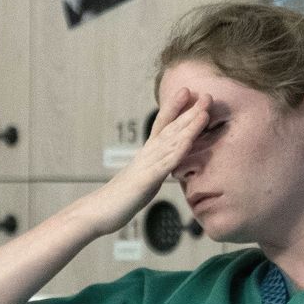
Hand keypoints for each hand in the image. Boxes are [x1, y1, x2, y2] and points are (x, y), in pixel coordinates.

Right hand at [89, 88, 212, 235]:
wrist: (97, 212)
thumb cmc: (118, 200)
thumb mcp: (140, 180)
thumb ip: (152, 171)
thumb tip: (162, 167)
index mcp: (145, 154)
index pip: (161, 126)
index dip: (174, 108)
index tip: (187, 91)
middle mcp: (146, 155)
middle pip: (170, 129)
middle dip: (189, 112)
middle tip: (206, 94)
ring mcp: (146, 166)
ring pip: (171, 142)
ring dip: (188, 126)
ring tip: (204, 112)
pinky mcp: (146, 181)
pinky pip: (165, 164)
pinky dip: (178, 152)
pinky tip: (189, 141)